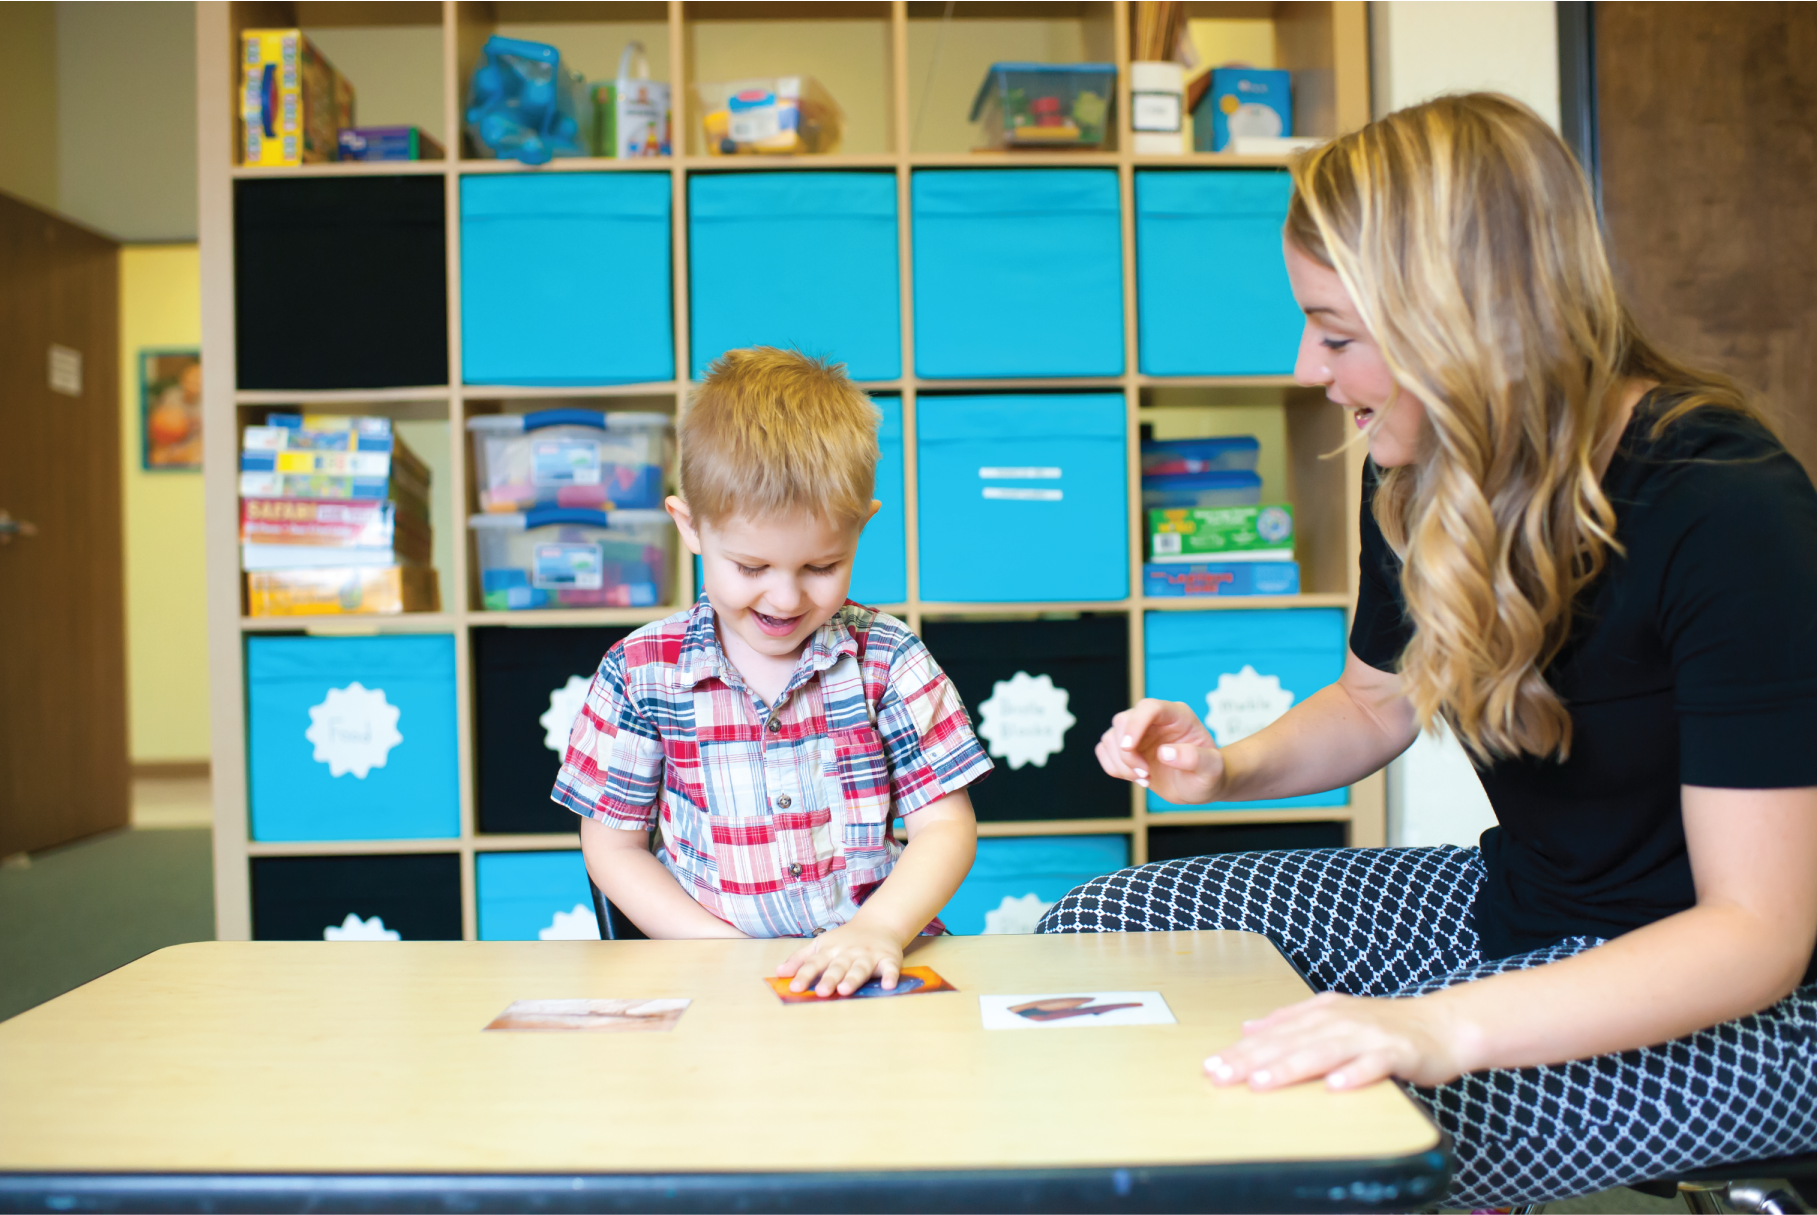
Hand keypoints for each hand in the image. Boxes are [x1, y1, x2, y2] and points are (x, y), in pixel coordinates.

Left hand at [776, 921, 903, 996]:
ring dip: (853, 978)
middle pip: (837, 967)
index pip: (814, 963)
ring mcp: (869, 955)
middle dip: (829, 979)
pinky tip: (888, 986)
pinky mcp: (889, 959)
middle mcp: (849, 953)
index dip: (804, 975)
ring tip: (845, 990)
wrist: (879, 923)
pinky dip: (891, 977)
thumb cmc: (845, 939)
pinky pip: (891, 969)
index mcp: (830, 950)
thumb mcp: (820, 945)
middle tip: (821, 992)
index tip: (795, 988)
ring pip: (860, 968)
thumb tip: (779, 972)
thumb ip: (800, 959)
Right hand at [1095, 699, 1225, 804]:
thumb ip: (1194, 758)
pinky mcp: (1126, 747)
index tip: (1128, 747)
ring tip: (1144, 779)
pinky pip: (1104, 751)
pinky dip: (1113, 768)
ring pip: (1110, 737)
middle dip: (1127, 753)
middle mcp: (1154, 720)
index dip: (1135, 724)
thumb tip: (1164, 753)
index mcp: (1177, 715)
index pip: (1149, 708)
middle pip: (1123, 721)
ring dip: (1120, 763)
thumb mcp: (1211, 769)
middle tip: (1145, 775)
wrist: (1199, 785)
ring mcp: (1138, 732)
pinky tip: (1136, 779)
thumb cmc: (1209, 774)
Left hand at [1203, 992, 1471, 1090]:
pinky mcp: (1397, 1053)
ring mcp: (1368, 1036)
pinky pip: (1373, 1066)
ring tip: (1261, 1082)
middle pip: (1289, 1041)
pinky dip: (1354, 1074)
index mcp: (1321, 1013)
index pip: (1272, 1034)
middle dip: (1252, 1060)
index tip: (1210, 1066)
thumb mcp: (1332, 1017)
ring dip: (1290, 1066)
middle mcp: (1340, 1021)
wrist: (1442, 1025)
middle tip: (1221, 1075)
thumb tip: (1248, 1028)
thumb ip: (1290, 1022)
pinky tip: (1335, 1086)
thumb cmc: (1385, 1026)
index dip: (1240, 1051)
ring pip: (1323, 1052)